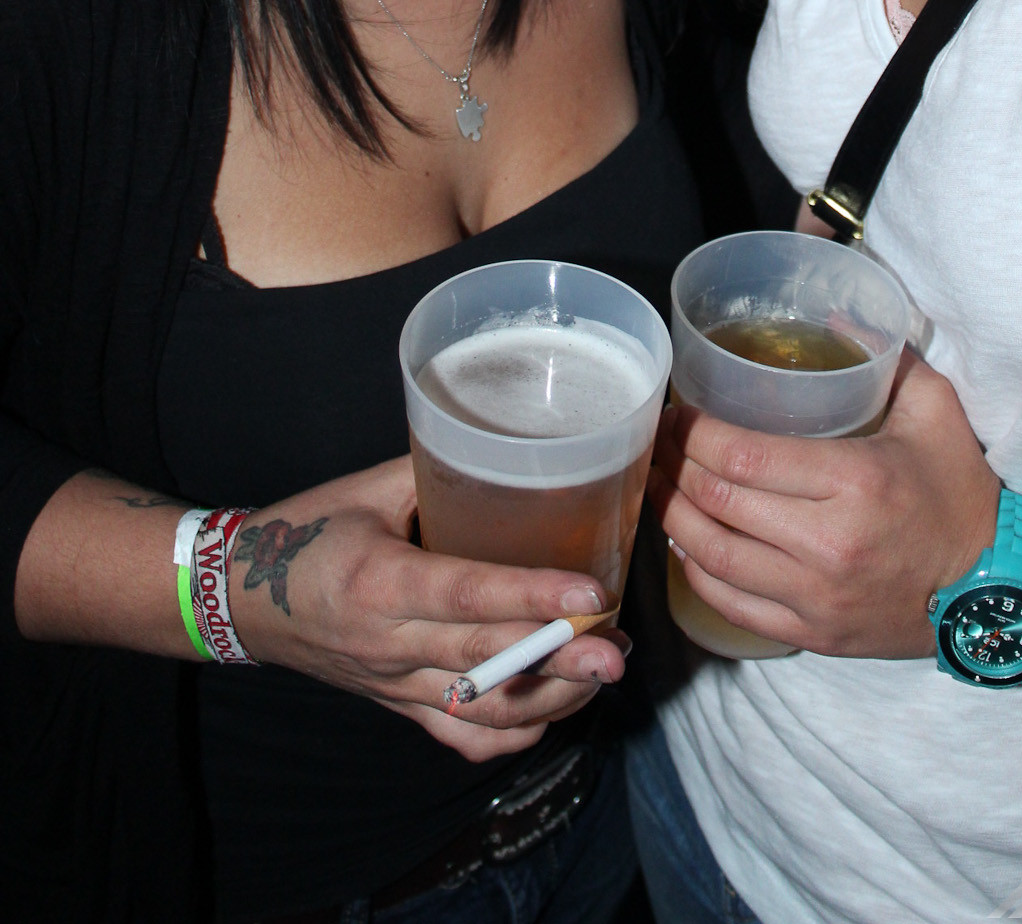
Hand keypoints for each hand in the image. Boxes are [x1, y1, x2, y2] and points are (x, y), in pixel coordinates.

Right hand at [225, 456, 627, 760]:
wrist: (238, 596)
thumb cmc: (306, 530)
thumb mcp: (368, 489)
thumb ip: (439, 471)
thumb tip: (514, 449)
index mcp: (379, 582)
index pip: (467, 597)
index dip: (533, 597)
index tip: (591, 595)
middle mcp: (387, 645)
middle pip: (485, 664)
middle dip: (561, 662)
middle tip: (620, 652)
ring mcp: (391, 686)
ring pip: (481, 712)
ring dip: (550, 700)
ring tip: (603, 673)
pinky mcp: (396, 708)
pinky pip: (460, 735)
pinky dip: (513, 730)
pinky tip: (554, 706)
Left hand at [650, 350, 999, 657]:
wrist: (995, 588)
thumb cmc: (960, 492)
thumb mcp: (935, 410)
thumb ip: (887, 356)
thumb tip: (835, 317)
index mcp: (854, 481)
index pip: (743, 455)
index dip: (693, 432)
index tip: (676, 412)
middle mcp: (828, 543)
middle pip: (717, 501)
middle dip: (672, 467)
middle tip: (657, 444)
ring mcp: (817, 596)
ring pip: (712, 556)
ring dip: (672, 517)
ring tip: (657, 487)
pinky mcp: (813, 634)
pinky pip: (732, 604)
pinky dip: (696, 572)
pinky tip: (687, 542)